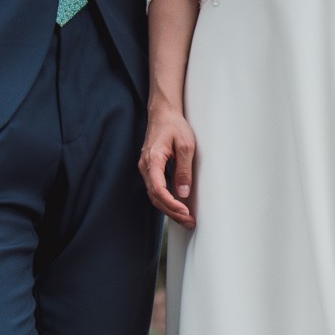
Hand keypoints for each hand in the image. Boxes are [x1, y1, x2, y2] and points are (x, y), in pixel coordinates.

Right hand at [138, 102, 196, 228]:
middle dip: (172, 212)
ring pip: (155, 196)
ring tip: (186, 219)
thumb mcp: (186, 146)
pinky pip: (156, 190)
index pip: (158, 188)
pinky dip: (167, 201)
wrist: (163, 113)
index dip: (171, 203)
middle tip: (190, 221)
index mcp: (152, 159)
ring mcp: (146, 169)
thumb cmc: (174, 126)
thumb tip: (183, 192)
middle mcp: (145, 166)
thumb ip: (184, 170)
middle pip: (155, 197)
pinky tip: (178, 208)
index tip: (185, 211)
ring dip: (170, 209)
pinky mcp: (151, 170)